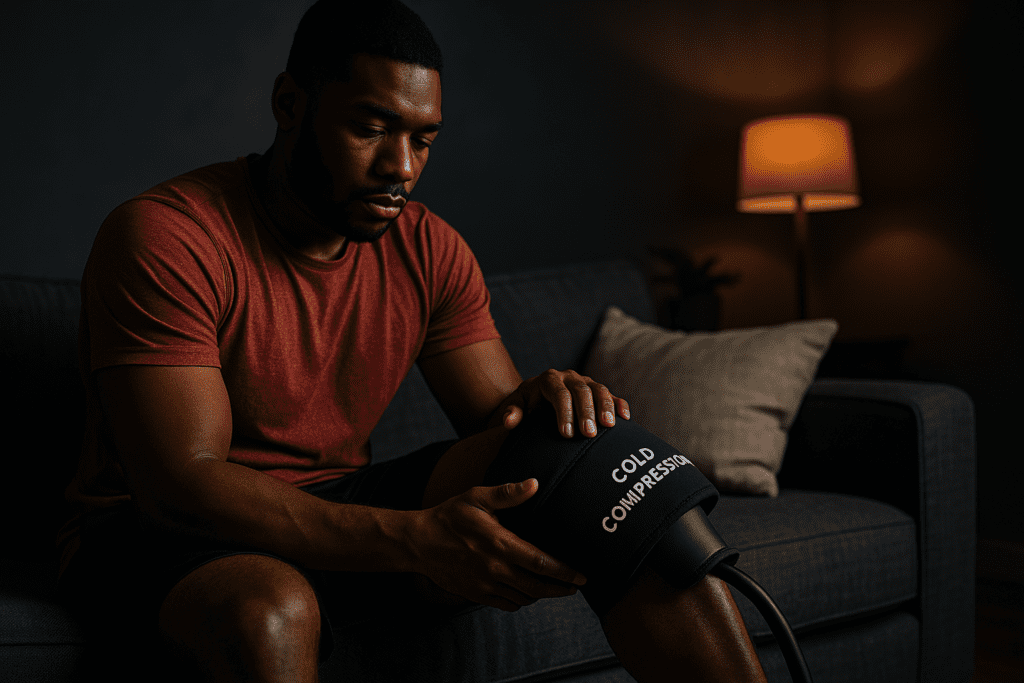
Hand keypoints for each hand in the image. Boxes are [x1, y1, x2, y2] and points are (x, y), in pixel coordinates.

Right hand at [410, 479, 585, 611]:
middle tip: (575, 587)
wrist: (418, 542)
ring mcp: (485, 585)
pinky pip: (506, 604)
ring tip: (553, 588)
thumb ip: (508, 493)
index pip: (541, 563)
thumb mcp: (476, 498)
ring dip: (540, 594)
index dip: (564, 572)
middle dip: (560, 589)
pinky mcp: (476, 594)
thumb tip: (535, 483)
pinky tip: (525, 592)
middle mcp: (495, 569)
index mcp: (500, 544)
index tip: (581, 576)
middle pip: (537, 587)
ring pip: (523, 598)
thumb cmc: (449, 516)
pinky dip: (520, 601)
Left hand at [490, 369, 629, 437]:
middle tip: (589, 433)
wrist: (535, 400)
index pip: (559, 394)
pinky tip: (625, 418)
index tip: (566, 434)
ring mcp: (586, 382)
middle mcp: (569, 377)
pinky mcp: (597, 391)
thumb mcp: (515, 406)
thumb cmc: (525, 406)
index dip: (564, 412)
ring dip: (606, 407)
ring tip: (609, 427)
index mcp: (549, 379)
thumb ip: (512, 412)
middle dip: (586, 412)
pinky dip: (619, 404)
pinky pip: (612, 395)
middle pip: (582, 391)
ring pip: (599, 390)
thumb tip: (509, 421)